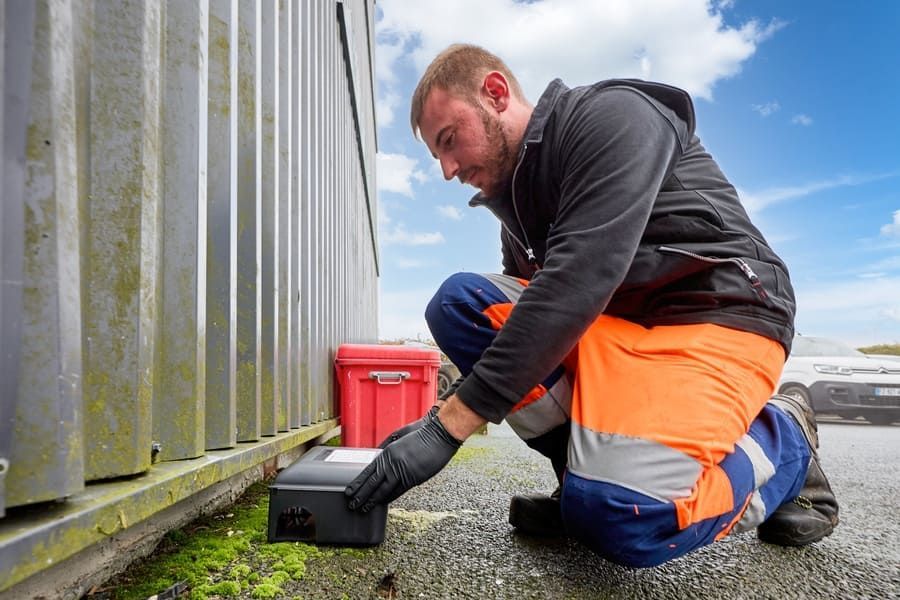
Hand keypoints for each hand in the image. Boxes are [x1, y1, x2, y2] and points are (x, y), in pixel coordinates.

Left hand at [345, 413, 461, 511]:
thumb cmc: (421, 432)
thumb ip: (387, 448)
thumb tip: (378, 457)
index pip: (368, 471)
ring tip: (365, 508)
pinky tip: (383, 502)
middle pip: (373, 483)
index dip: (358, 483)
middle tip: (353, 505)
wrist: (438, 435)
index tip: (350, 491)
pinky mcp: (414, 478)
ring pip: (384, 490)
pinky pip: (399, 490)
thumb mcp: (398, 437)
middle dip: (362, 495)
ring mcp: (403, 472)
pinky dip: (390, 497)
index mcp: (387, 453)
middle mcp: (392, 463)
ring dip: (374, 500)